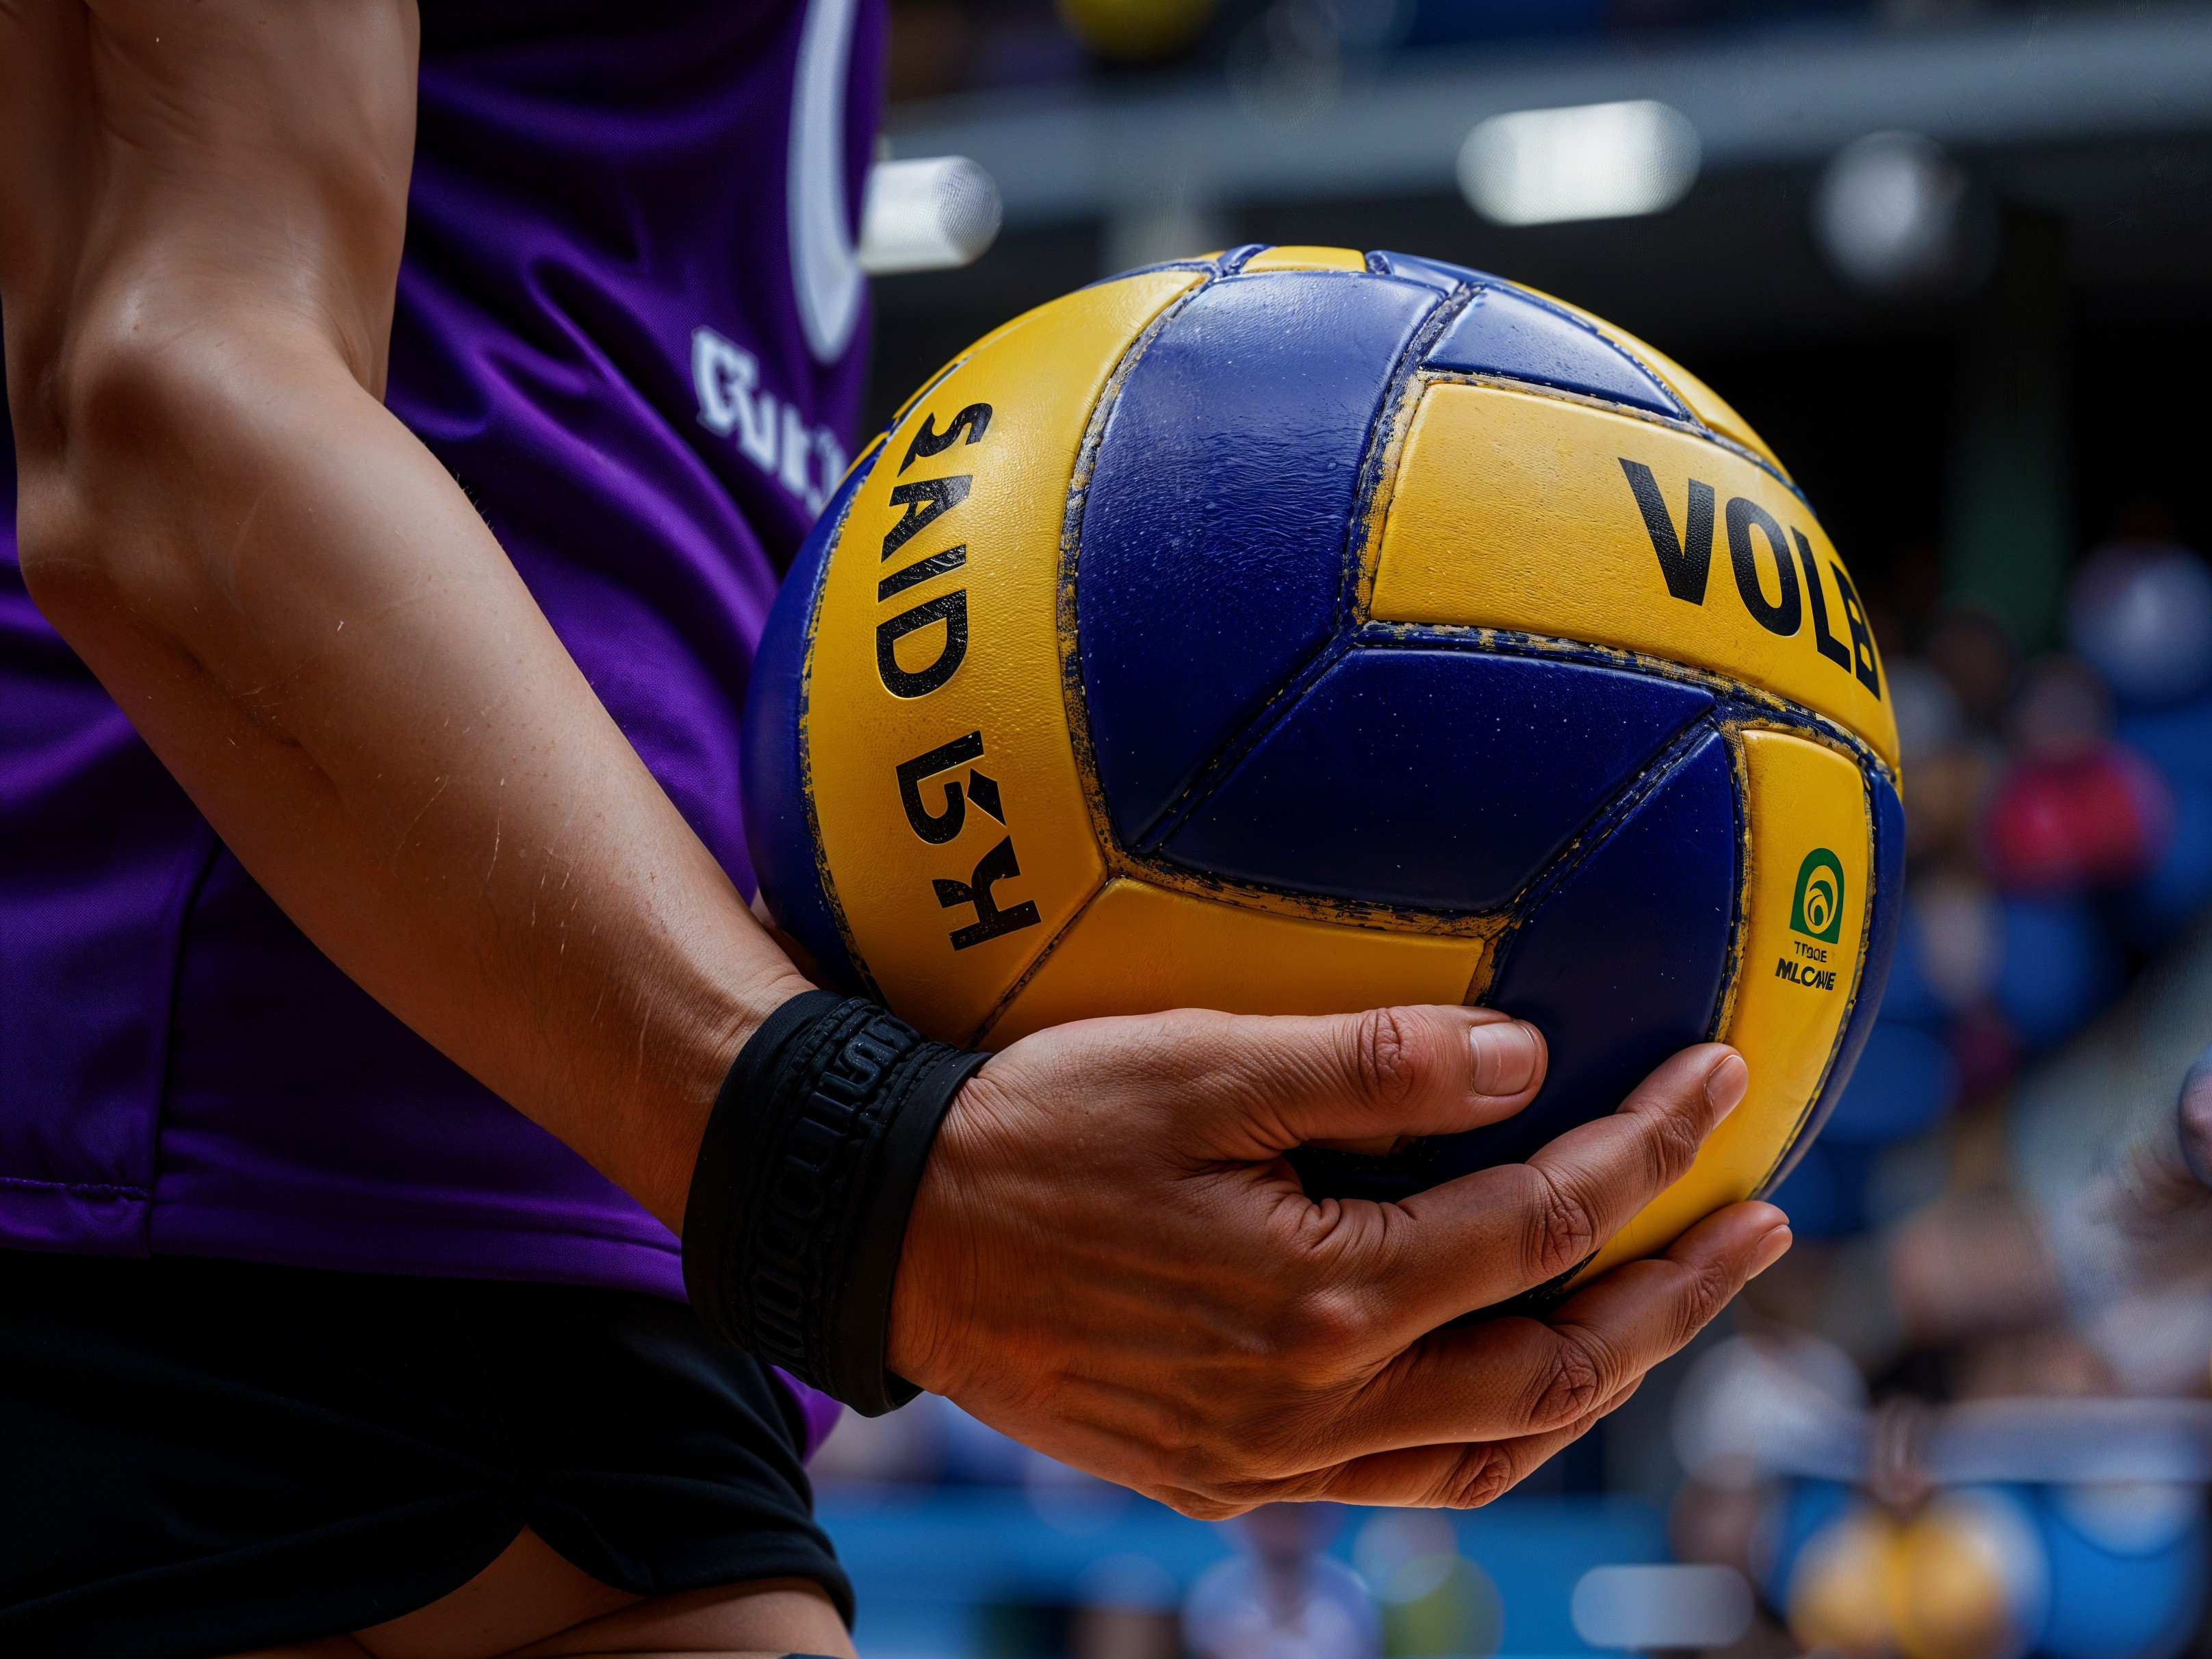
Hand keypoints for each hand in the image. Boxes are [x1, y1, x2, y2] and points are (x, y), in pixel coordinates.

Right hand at [889, 1005, 1786, 1515]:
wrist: (889, 1230)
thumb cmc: (1035, 1125)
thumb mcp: (1195, 1063)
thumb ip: (1367, 1066)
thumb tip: (1526, 1060)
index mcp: (1322, 1295)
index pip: (1540, 1221)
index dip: (1651, 1149)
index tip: (1722, 1078)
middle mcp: (1314, 1404)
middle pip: (1556, 1367)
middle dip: (1677, 1293)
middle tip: (1763, 1224)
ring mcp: (1270, 1460)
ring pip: (1494, 1450)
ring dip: (1601, 1378)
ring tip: (1667, 1305)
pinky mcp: (1224, 1478)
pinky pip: (1406, 1483)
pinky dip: (1495, 1438)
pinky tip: (1518, 1384)